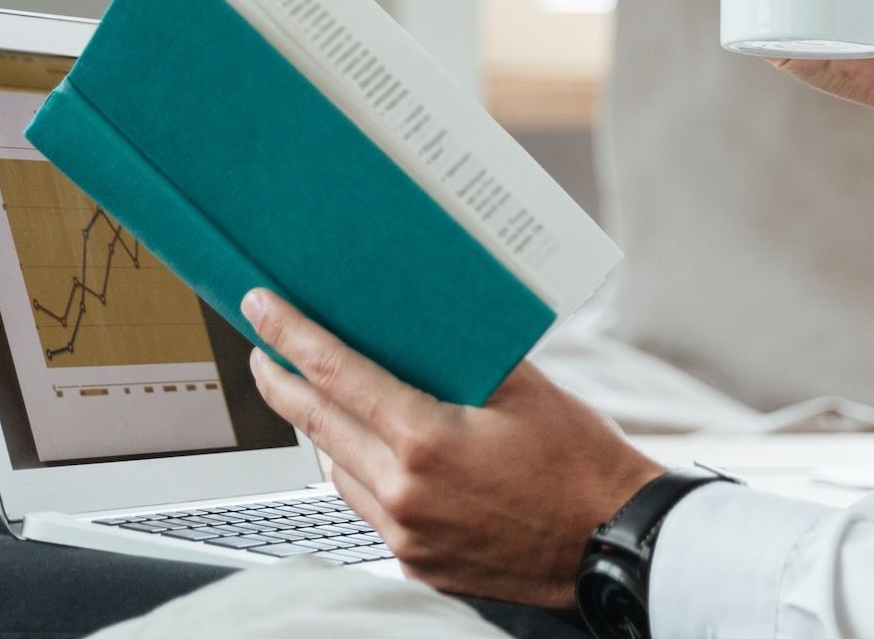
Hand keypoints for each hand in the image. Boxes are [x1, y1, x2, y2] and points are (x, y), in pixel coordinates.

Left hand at [242, 289, 663, 608]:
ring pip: (339, 470)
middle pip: (320, 425)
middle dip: (283, 383)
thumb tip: (413, 328)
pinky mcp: (419, 564)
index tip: (261, 309)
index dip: (292, 336)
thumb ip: (460, 359)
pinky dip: (363, 474)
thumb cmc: (580, 463)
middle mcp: (405, 495)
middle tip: (263, 351)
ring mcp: (408, 537)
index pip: (337, 375)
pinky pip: (370, 509)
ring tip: (322, 398)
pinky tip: (375, 452)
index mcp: (427, 442)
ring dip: (325, 432)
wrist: (611, 541)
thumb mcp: (524, 388)